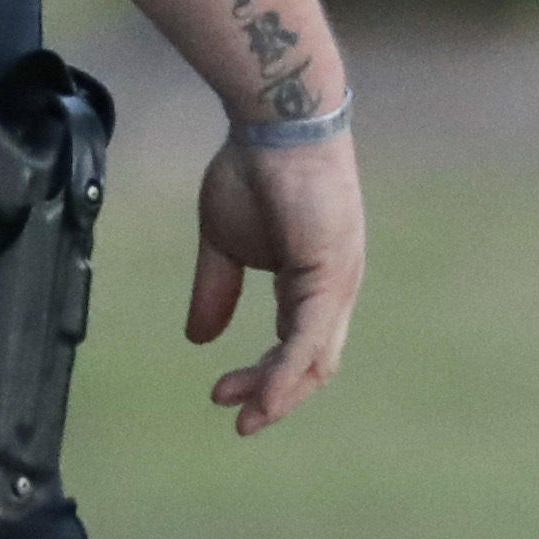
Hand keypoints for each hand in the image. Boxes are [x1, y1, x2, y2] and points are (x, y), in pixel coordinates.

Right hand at [186, 130, 362, 434]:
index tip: (220, 395)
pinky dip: (287, 371)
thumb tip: (200, 339)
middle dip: (274, 396)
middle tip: (237, 418)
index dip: (263, 377)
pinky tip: (267, 395)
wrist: (272, 120)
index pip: (297, 348)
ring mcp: (338, 282)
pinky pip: (310, 338)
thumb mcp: (223, 243)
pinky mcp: (330, 273)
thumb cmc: (252, 169)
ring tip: (247, 417)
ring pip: (315, 359)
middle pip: (313, 363)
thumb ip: (216, 291)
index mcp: (313, 284)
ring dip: (280, 394)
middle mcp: (334, 289)